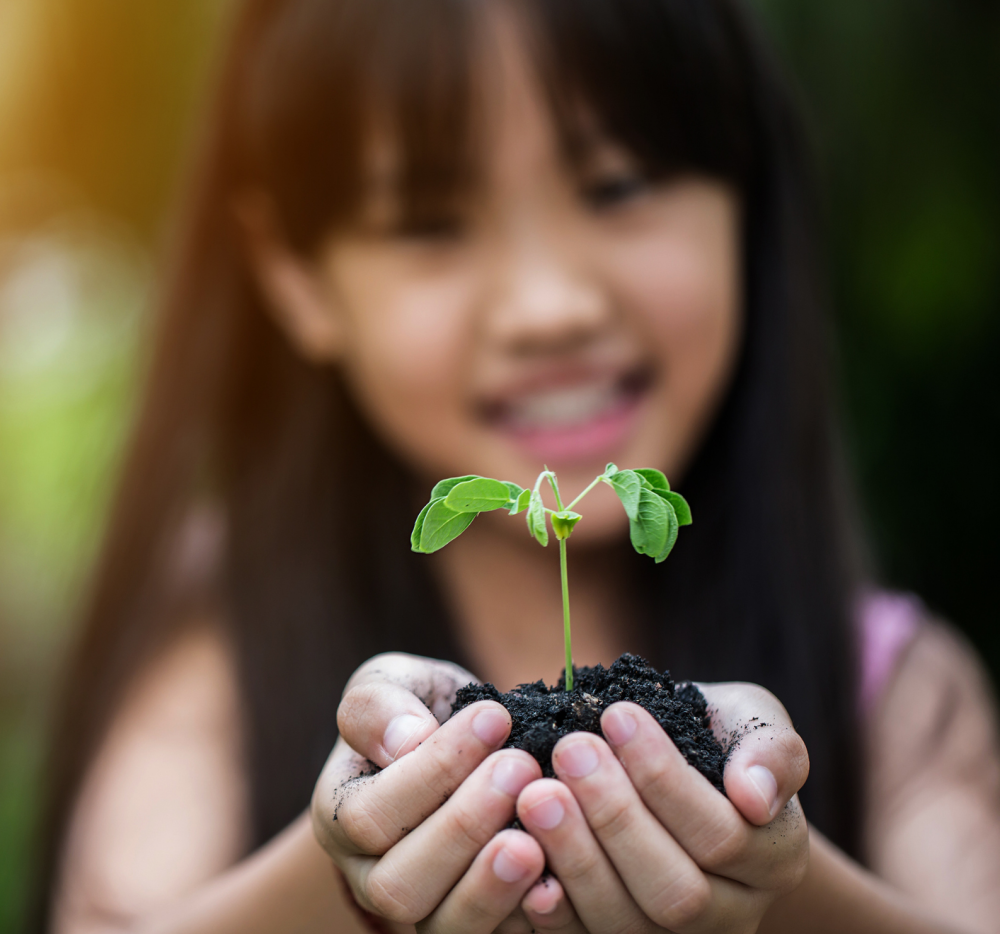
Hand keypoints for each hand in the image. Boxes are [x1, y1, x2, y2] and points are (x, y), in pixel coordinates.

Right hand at [311, 653, 546, 931]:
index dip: (434, 769)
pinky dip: (524, 911)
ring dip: (491, 881)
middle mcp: (370, 876)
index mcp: (340, 815)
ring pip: (443, 926)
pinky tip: (555, 875)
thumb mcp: (394, 682)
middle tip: (521, 767)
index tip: (494, 716)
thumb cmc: (420, 709)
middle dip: (464, 825)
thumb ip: (381, 704)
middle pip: (400, 884)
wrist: (464, 745)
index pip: (371, 815)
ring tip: (536, 836)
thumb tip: (406, 741)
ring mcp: (423, 909)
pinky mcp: (472, 920)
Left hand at [513, 683, 810, 933]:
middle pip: (674, 891)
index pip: (722, 835)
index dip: (664, 778)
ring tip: (535, 791)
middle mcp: (732, 915)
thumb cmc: (715, 734)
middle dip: (615, 817)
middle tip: (568, 750)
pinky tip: (515, 854)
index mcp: (774, 859)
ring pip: (626, 924)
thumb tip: (756, 795)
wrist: (679, 766)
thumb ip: (772, 749)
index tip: (616, 715)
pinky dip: (549, 907)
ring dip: (575, 856)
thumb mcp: (754, 719)